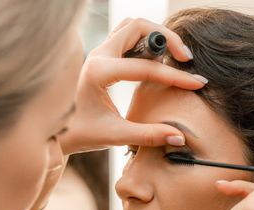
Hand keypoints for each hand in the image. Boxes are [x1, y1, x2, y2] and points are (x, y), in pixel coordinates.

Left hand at [60, 18, 206, 153]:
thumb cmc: (80, 134)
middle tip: (185, 59)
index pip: (146, 68)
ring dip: (155, 36)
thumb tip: (180, 137)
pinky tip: (155, 62)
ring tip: (173, 58)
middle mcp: (97, 56)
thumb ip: (149, 135)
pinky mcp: (100, 57)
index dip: (175, 77)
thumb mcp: (115, 136)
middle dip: (167, 39)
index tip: (197, 83)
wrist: (56, 133)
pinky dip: (144, 42)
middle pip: (139, 27)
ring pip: (132, 27)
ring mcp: (97, 53)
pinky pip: (126, 37)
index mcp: (99, 72)